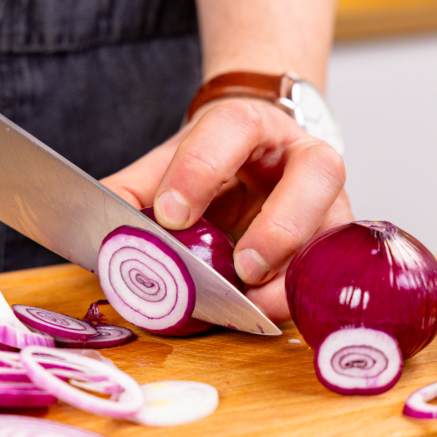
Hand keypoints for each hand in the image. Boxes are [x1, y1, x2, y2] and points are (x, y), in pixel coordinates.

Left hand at [101, 99, 352, 323]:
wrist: (257, 155)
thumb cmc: (214, 162)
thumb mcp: (171, 165)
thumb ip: (135, 190)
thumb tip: (101, 232)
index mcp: (251, 125)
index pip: (233, 129)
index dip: (201, 169)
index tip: (170, 215)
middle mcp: (302, 156)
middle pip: (316, 172)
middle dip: (279, 224)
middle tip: (243, 266)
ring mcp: (328, 197)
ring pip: (335, 225)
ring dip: (297, 268)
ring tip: (259, 301)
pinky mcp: (335, 236)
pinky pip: (332, 265)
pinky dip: (303, 291)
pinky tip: (273, 310)